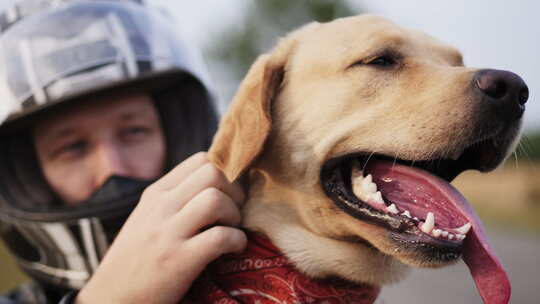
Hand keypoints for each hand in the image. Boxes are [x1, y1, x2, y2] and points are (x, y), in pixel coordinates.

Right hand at [76, 152, 246, 303]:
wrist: (111, 298)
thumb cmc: (136, 257)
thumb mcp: (148, 217)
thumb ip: (176, 198)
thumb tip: (217, 183)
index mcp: (156, 193)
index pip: (201, 159)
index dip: (225, 173)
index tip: (229, 193)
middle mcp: (161, 206)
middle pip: (213, 173)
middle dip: (235, 191)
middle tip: (233, 212)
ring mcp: (168, 232)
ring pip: (216, 199)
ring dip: (235, 215)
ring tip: (231, 229)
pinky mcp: (179, 260)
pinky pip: (221, 237)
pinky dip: (237, 241)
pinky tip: (233, 249)